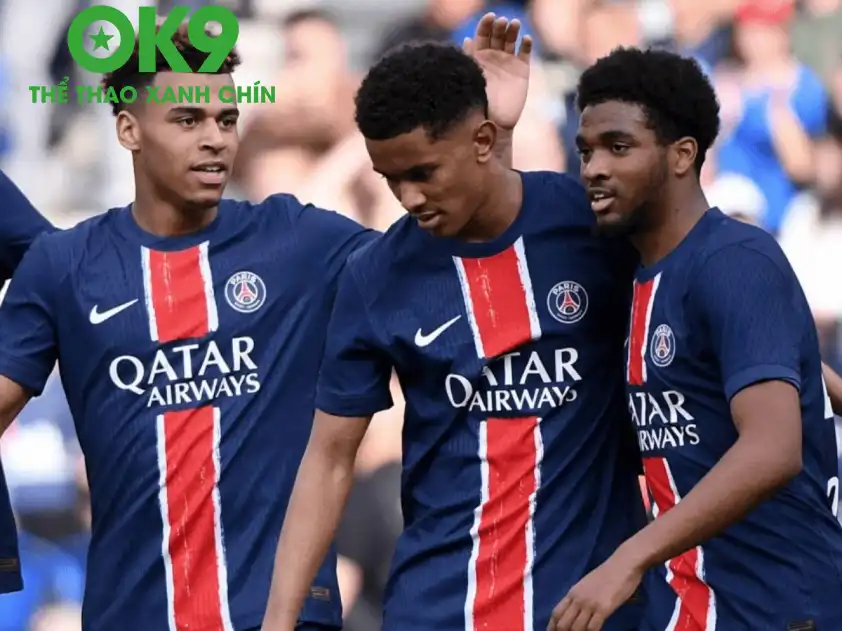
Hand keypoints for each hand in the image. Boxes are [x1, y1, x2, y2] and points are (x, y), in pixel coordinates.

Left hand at [464, 13, 532, 130]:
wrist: (495, 122)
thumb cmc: (479, 102)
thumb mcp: (472, 79)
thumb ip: (470, 60)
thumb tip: (467, 40)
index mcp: (480, 56)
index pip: (483, 34)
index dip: (486, 24)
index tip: (490, 17)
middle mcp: (494, 56)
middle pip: (498, 34)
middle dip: (500, 26)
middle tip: (502, 22)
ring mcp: (509, 62)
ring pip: (512, 39)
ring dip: (513, 30)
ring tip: (514, 24)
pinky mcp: (522, 70)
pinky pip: (525, 53)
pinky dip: (526, 44)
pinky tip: (525, 39)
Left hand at [547, 553, 643, 630]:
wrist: (623, 564)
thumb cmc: (608, 573)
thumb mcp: (587, 584)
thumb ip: (579, 597)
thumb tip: (574, 611)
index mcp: (572, 593)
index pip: (556, 613)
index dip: (552, 627)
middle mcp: (578, 599)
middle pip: (563, 623)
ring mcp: (590, 604)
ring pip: (576, 628)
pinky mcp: (603, 608)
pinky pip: (593, 627)